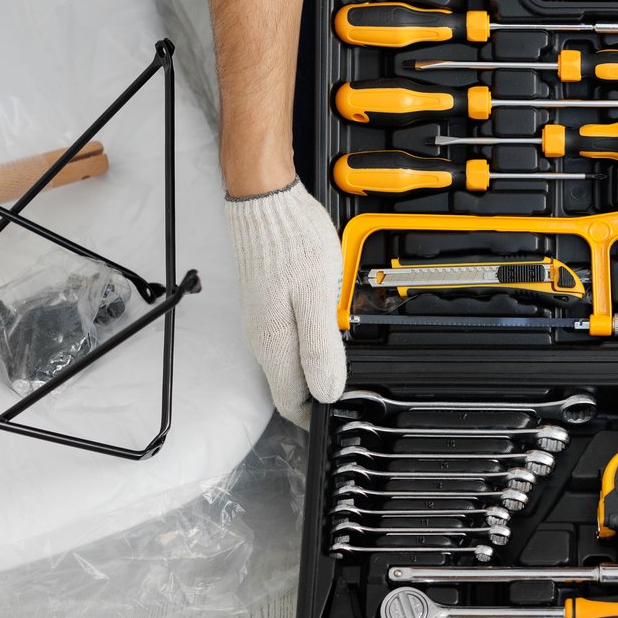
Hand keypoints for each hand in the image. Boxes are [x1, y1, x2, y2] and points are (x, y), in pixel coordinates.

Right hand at [224, 180, 346, 425]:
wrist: (266, 199)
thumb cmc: (292, 241)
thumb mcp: (318, 298)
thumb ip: (321, 349)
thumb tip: (327, 391)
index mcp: (274, 345)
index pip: (291, 404)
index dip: (317, 418)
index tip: (342, 416)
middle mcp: (263, 338)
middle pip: (291, 386)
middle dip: (321, 396)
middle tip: (354, 390)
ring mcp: (263, 320)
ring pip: (291, 362)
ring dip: (317, 369)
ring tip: (348, 364)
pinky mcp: (268, 303)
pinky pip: (289, 338)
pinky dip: (311, 344)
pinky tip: (330, 330)